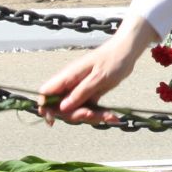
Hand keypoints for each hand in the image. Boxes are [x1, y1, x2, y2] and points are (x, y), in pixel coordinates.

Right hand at [38, 16, 154, 123]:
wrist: (127, 52)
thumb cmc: (113, 60)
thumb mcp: (98, 78)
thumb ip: (80, 92)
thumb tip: (62, 108)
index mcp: (68, 76)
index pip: (46, 92)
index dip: (45, 107)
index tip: (53, 119)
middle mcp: (71, 84)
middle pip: (61, 107)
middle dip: (75, 115)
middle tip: (91, 114)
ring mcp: (80, 90)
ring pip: (77, 110)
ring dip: (92, 117)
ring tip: (109, 116)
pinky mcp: (90, 94)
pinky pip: (89, 109)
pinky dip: (100, 114)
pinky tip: (112, 116)